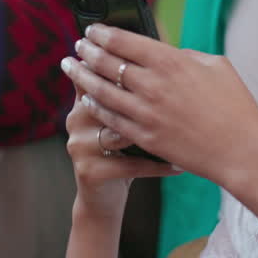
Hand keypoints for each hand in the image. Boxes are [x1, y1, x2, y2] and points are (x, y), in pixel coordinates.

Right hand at [60, 75, 178, 220]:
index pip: (101, 72)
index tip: (153, 59)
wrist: (101, 198)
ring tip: (180, 130)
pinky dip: (157, 166)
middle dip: (141, 93)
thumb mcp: (117, 119)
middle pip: (107, 96)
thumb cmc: (120, 152)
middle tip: (175, 92)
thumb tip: (154, 61)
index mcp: (85, 100)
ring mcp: (80, 145)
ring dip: (152, 132)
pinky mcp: (90, 171)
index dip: (123, 64)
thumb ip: (125, 90)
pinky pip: (129, 164)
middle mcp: (77, 119)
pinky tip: (178, 167)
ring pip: (119, 131)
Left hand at [62, 24, 257, 186]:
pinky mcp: (145, 137)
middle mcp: (153, 85)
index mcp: (171, 61)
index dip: (102, 33)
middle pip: (107, 63)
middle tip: (77, 47)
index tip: (92, 30)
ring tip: (71, 68)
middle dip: (87, 52)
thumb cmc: (235, 105)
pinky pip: (111, 119)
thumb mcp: (215, 65)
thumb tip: (166, 52)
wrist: (241, 149)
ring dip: (82, 77)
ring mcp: (146, 113)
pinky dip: (95, 107)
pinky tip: (86, 99)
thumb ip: (186, 55)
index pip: (123, 40)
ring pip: (101, 91)